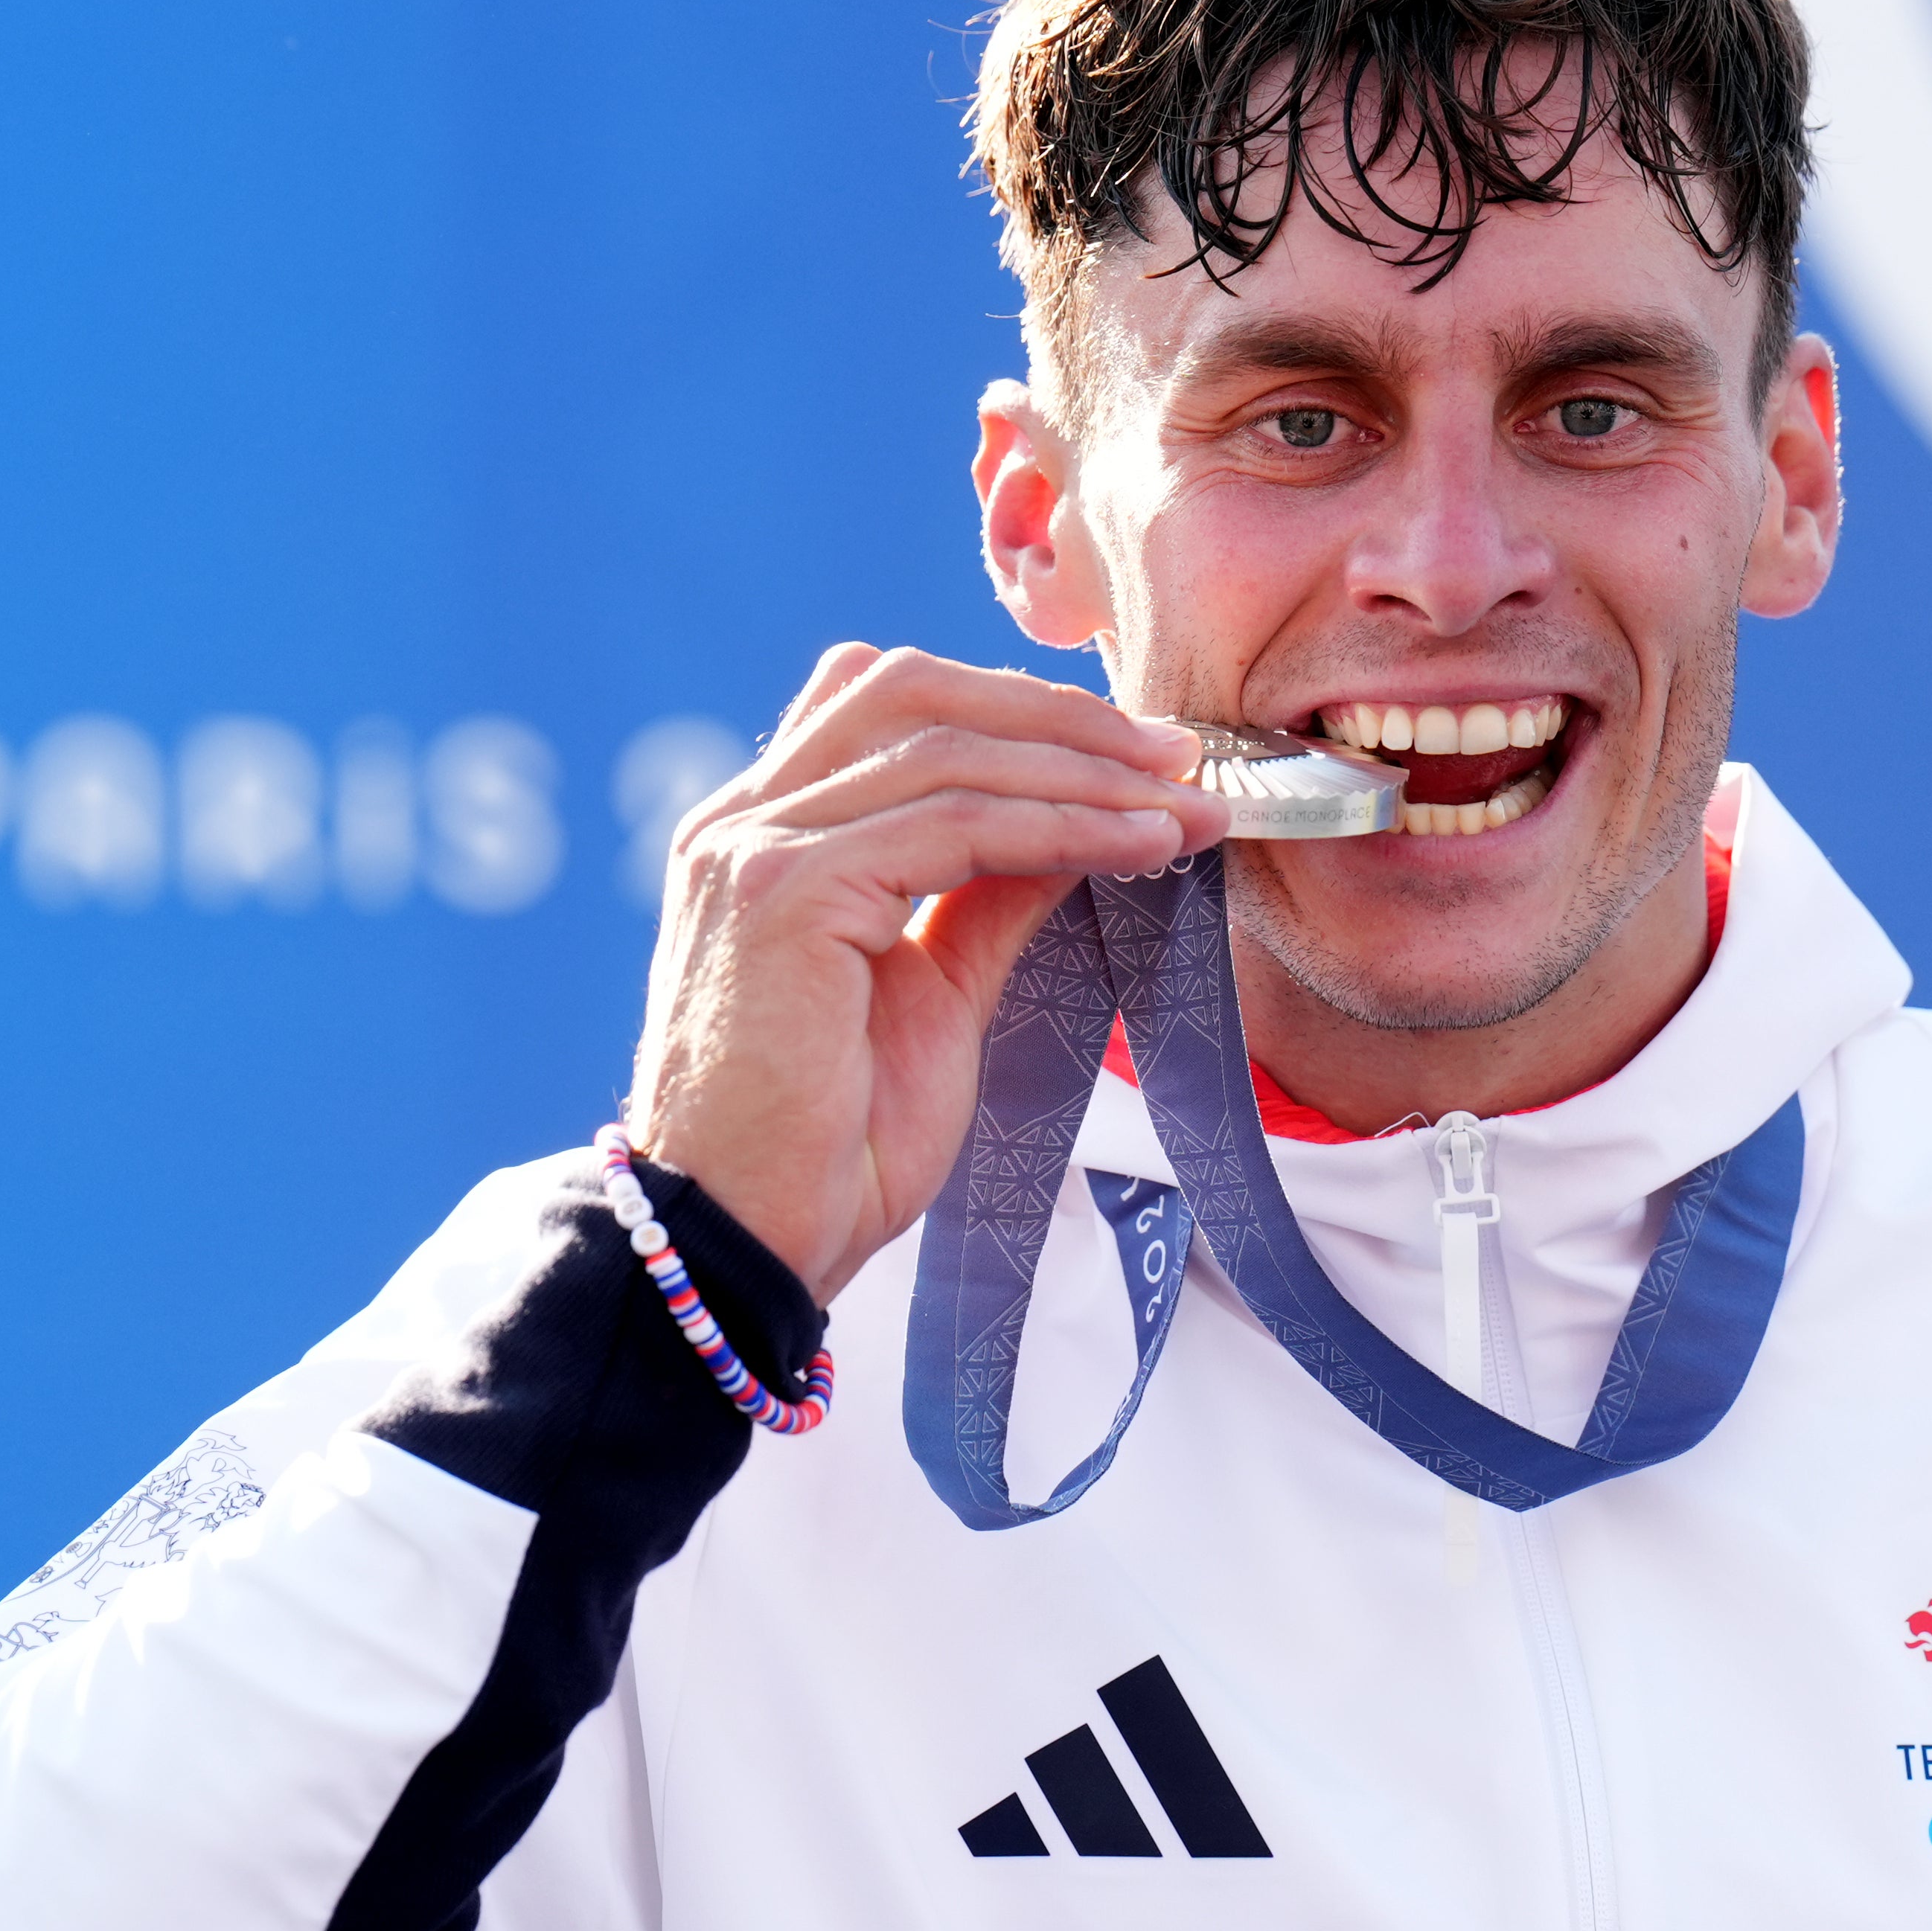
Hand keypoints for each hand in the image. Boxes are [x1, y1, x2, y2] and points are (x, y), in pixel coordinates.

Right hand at [625, 645, 1223, 1302]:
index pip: (895, 706)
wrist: (751, 1242)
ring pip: (948, 751)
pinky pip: (955, 824)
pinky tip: (1141, 847)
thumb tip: (1086, 821)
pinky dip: (1064, 824)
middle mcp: (745, 820)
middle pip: (916, 688)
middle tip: (1179, 755)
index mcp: (767, 833)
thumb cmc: (831, 1144)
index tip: (1143, 752)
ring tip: (1186, 808)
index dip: (1024, 710)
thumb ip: (992, 895)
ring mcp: (756, 847)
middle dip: (1061, 713)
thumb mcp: (938, 995)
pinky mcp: (785, 892)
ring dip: (1087, 770)